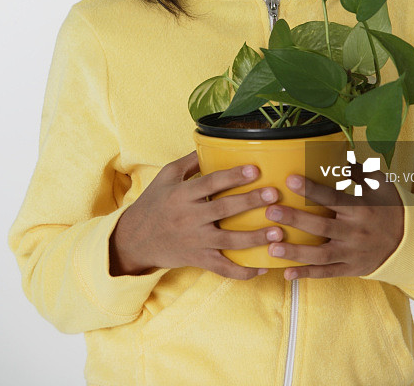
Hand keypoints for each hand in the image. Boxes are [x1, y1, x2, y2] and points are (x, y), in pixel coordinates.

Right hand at [109, 150, 283, 279]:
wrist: (135, 239)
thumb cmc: (154, 203)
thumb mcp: (167, 176)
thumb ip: (190, 161)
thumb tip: (212, 141)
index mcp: (182, 194)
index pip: (210, 183)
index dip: (233, 176)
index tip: (255, 169)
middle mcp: (190, 217)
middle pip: (224, 209)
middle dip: (250, 202)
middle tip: (274, 195)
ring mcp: (196, 240)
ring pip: (228, 241)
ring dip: (255, 237)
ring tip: (278, 232)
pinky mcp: (199, 259)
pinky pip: (223, 268)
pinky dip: (242, 271)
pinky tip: (262, 267)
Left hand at [264, 166, 403, 279]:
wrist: (410, 241)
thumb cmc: (390, 206)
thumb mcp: (379, 184)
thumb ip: (357, 170)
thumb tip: (336, 151)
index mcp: (361, 208)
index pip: (332, 197)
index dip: (311, 189)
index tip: (289, 179)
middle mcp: (356, 231)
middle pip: (322, 226)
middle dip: (295, 219)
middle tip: (270, 211)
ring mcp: (353, 252)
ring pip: (321, 255)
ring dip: (295, 252)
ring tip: (271, 247)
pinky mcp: (351, 268)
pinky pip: (327, 273)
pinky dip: (307, 274)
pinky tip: (286, 273)